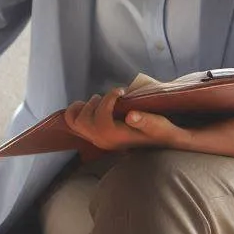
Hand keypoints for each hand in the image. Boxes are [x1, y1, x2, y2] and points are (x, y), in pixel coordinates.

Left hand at [63, 88, 180, 153]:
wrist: (160, 142)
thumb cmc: (160, 131)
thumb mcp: (158, 125)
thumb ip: (146, 121)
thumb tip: (131, 116)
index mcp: (115, 137)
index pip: (101, 118)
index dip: (108, 99)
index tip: (121, 91)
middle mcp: (102, 140)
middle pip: (82, 121)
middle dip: (93, 104)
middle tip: (107, 97)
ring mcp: (96, 139)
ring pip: (74, 122)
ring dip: (83, 107)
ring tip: (98, 100)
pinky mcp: (94, 135)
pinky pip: (74, 124)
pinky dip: (76, 111)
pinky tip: (90, 105)